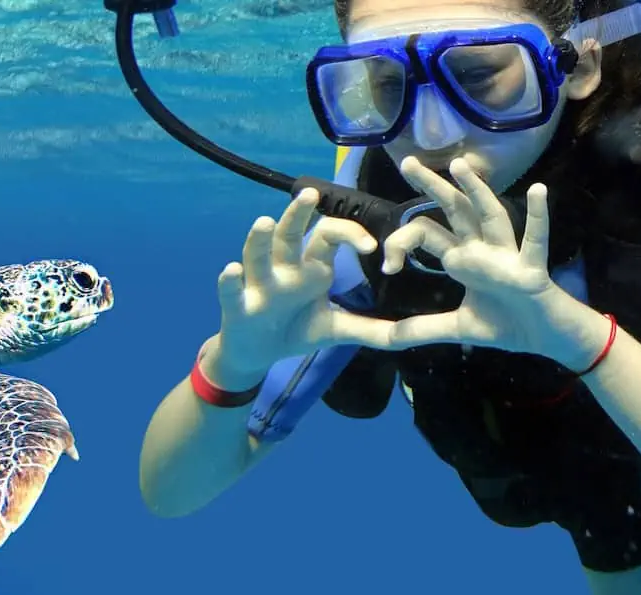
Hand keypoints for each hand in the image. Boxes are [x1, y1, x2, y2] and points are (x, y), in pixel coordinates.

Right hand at [207, 186, 391, 385]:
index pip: (331, 235)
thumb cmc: (296, 330)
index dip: (351, 235)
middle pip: (292, 234)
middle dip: (298, 215)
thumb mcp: (337, 330)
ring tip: (264, 222)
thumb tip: (410, 335)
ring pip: (258, 255)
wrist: (258, 354)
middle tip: (309, 195)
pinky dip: (230, 281)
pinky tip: (231, 270)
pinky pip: (232, 291)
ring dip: (260, 240)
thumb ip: (371, 330)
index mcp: (312, 267)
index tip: (372, 248)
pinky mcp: (237, 306)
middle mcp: (284, 268)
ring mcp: (259, 285)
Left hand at [378, 157, 611, 368]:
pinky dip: (538, 217)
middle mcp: (482, 250)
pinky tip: (538, 190)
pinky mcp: (530, 270)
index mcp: (462, 259)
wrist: (543, 338)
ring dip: (476, 191)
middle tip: (408, 161)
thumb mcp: (454, 328)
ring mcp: (507, 257)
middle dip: (432, 187)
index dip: (401, 243)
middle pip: (454, 211)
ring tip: (459, 165)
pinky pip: (535, 241)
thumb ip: (419, 330)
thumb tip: (384, 338)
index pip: (426, 234)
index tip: (387, 266)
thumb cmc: (505, 325)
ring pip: (490, 217)